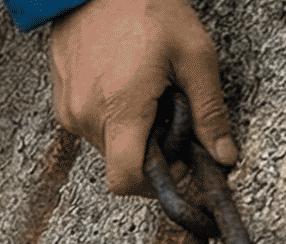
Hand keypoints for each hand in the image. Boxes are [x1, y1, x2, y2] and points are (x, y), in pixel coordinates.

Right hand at [47, 0, 237, 194]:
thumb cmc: (143, 9)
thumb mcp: (194, 55)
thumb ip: (209, 112)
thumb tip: (223, 155)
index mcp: (121, 111)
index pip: (126, 179)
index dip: (154, 184)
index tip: (174, 165)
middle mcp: (87, 118)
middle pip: (121, 162)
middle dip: (150, 147)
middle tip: (168, 110)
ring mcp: (69, 111)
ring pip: (107, 145)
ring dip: (131, 130)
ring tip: (145, 90)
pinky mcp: (62, 102)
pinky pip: (91, 126)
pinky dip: (112, 116)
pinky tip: (124, 84)